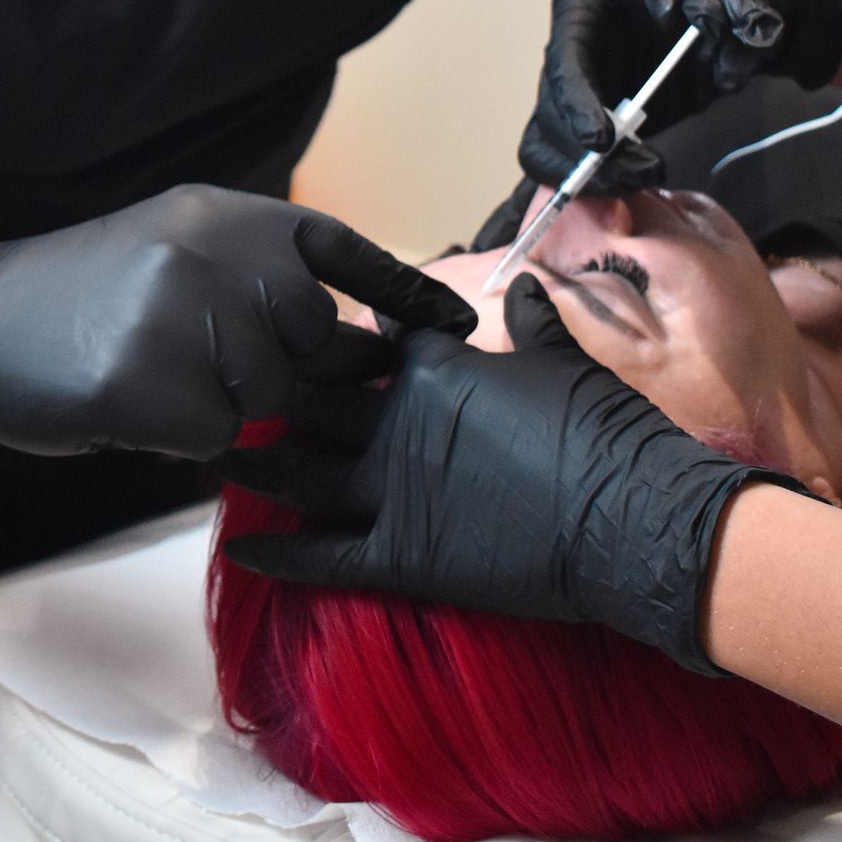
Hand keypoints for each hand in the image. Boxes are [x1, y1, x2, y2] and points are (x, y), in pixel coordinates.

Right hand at [0, 185, 474, 461]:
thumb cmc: (81, 295)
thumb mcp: (171, 247)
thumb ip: (250, 274)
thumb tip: (339, 328)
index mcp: (219, 216)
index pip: (336, 249)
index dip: (399, 290)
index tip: (454, 328)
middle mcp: (208, 253)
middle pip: (312, 332)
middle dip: (297, 369)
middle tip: (240, 374)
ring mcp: (178, 314)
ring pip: (267, 393)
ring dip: (229, 406)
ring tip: (168, 380)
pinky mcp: (146, 382)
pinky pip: (213, 435)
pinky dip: (184, 437)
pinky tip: (138, 408)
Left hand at [222, 278, 795, 671]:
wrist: (631, 516)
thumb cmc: (602, 429)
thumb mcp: (561, 359)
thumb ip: (530, 321)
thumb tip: (520, 285)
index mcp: (434, 366)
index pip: (372, 335)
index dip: (341, 332)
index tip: (304, 321)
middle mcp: (396, 421)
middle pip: (316, 397)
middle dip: (275, 389)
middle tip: (235, 382)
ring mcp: (390, 490)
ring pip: (299, 471)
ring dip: (254, 461)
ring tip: (211, 446)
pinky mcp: (397, 555)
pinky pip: (321, 555)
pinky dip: (278, 555)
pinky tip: (236, 549)